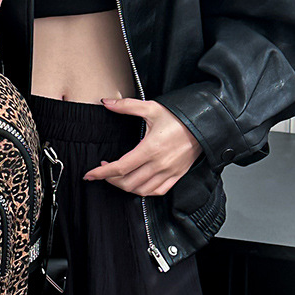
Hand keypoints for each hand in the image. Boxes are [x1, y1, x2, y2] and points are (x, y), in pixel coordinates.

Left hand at [84, 97, 203, 195]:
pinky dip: (143, 191)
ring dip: (125, 187)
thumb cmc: (179, 117)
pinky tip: (136, 183)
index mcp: (150, 148)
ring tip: (117, 177)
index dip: (102, 174)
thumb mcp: (151, 108)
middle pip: (128, 182)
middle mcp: (159, 164)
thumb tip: (106, 102)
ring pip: (141, 190)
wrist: (204, 124)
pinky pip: (157, 192)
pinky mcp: (176, 176)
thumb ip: (126, 106)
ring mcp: (169, 172)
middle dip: (110, 180)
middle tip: (103, 172)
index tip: (90, 174)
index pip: (120, 167)